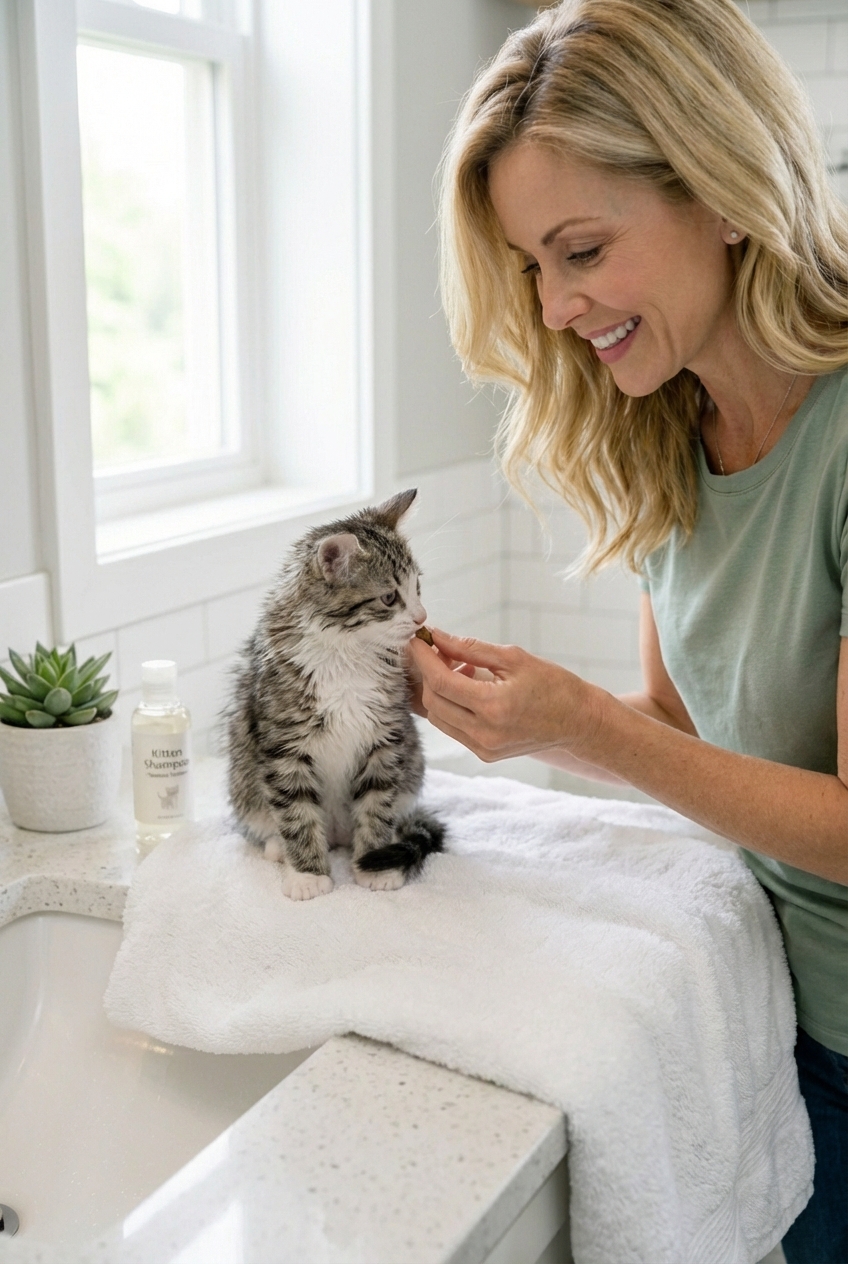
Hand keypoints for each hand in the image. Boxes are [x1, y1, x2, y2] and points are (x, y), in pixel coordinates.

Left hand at [406, 628, 597, 762]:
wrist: (579, 722)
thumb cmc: (553, 685)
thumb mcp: (513, 658)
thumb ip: (470, 648)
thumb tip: (437, 637)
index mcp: (493, 706)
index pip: (440, 682)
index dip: (423, 659)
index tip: (416, 640)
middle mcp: (485, 733)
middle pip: (434, 700)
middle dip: (428, 673)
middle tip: (438, 650)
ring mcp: (483, 748)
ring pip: (439, 717)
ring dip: (439, 690)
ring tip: (460, 668)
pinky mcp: (485, 755)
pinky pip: (453, 728)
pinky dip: (451, 706)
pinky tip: (469, 688)